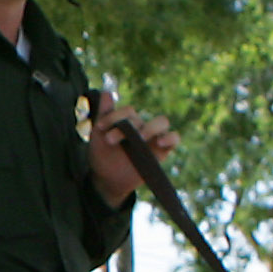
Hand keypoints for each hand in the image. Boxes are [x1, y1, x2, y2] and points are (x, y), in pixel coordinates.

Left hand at [88, 90, 177, 205]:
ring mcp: (153, 138)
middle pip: (141, 117)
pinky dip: (171, 137)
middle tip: (110, 140)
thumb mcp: (98, 136)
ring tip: (140, 138)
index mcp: (127, 121)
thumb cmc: (103, 156)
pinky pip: (174, 139)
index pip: (127, 111)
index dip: (114, 116)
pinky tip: (161, 142)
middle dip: (125, 127)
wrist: (107, 180)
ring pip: (162, 122)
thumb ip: (103, 114)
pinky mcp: (162, 151)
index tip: (100, 127)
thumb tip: (106, 92)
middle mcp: (141, 126)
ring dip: (150, 128)